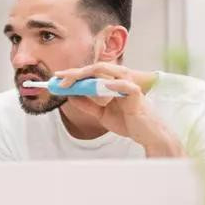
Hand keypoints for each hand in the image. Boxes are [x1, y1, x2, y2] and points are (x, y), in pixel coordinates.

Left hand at [54, 62, 183, 156]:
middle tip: (59, 78)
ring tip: (72, 79)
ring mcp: (129, 84)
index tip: (56, 78)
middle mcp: (120, 79)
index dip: (73, 74)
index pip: (90, 73)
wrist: (148, 135)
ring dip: (88, 74)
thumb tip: (70, 96)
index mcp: (112, 82)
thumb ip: (87, 104)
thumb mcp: (102, 114)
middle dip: (75, 72)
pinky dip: (113, 84)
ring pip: (107, 71)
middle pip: (95, 69)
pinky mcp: (137, 94)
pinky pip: (125, 85)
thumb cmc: (129, 122)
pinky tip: (101, 86)